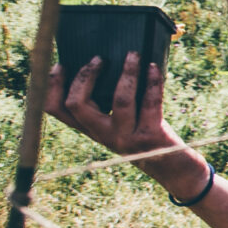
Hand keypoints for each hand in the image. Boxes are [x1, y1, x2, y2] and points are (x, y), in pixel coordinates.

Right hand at [47, 58, 205, 193]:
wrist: (175, 172)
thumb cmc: (148, 139)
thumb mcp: (122, 125)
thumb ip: (109, 105)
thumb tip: (110, 62)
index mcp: (92, 130)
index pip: (56, 111)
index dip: (52, 87)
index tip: (60, 65)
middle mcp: (104, 136)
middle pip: (77, 104)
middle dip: (85, 77)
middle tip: (99, 59)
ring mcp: (126, 138)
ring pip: (119, 100)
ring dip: (127, 73)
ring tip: (133, 55)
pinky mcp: (151, 137)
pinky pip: (149, 103)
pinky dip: (152, 82)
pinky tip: (154, 68)